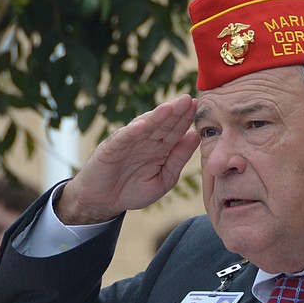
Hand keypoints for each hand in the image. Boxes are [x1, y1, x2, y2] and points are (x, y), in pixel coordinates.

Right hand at [57, 94, 199, 223]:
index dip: (186, 119)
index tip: (199, 107)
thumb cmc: (134, 190)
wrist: (104, 202)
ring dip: (156, 117)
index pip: (176, 130)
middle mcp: (146, 140)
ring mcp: (128, 142)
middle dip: (175, 112)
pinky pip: (122, 138)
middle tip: (189, 100)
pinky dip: (131, 132)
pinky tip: (142, 125)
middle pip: (163, 124)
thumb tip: (195, 135)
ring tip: (169, 107)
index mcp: (160, 147)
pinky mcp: (111, 148)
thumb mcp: (164, 178)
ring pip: (145, 127)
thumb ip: (178, 158)